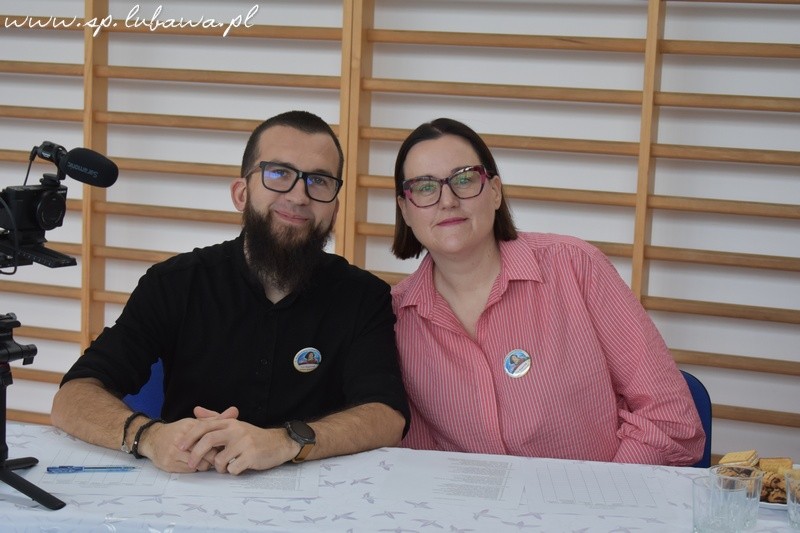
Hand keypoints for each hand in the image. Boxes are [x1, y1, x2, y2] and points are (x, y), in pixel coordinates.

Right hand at [137, 407, 238, 472]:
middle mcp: (181, 439)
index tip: (223, 447)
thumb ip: (215, 419)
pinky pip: (190, 470)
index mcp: (189, 426)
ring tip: (206, 460)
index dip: (220, 444)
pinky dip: (195, 468)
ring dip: (205, 464)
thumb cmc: (178, 431)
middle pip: (207, 452)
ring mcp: (173, 452)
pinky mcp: (169, 464)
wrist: (153, 439)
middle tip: (217, 456)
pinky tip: (195, 463)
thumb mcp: (195, 422)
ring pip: (200, 463)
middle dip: (214, 456)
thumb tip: (235, 412)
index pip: (212, 437)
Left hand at [179, 418, 299, 474]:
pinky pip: (232, 469)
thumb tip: (196, 410)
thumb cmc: (253, 436)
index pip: (204, 426)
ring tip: (226, 466)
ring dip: (219, 467)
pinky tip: (239, 467)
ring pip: (219, 460)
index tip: (180, 446)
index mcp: (230, 423)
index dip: (190, 437)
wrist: (278, 443)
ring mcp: (244, 443)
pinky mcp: (251, 455)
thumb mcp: (234, 424)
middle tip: (191, 465)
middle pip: (208, 440)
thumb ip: (214, 418)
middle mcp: (236, 430)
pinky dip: (232, 471)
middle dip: (196, 454)